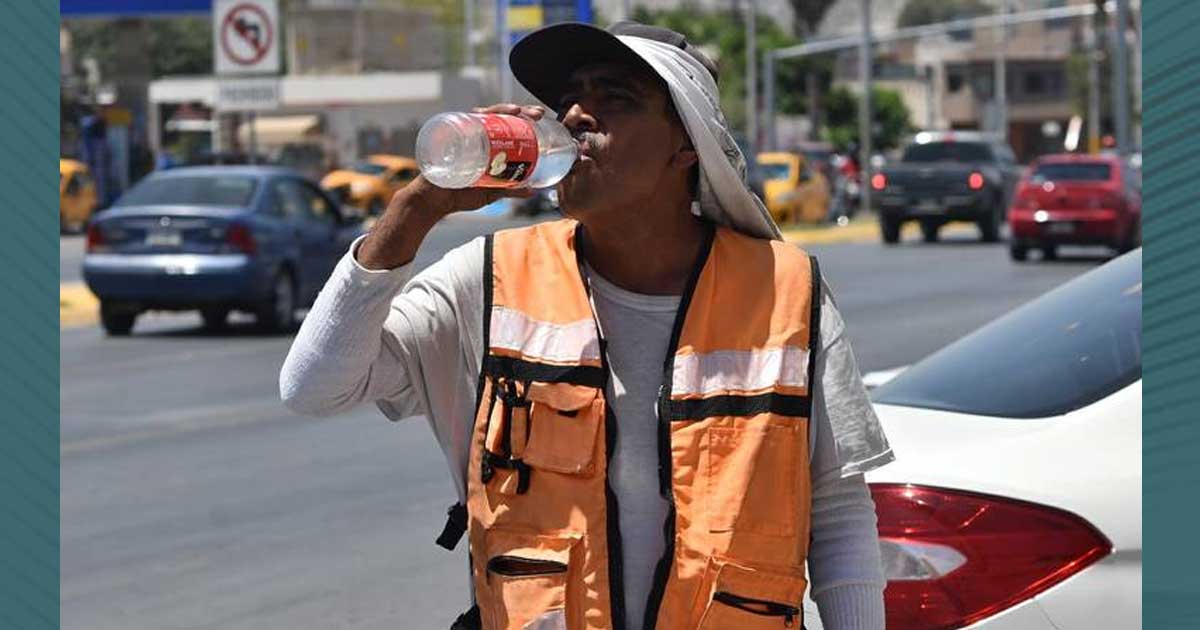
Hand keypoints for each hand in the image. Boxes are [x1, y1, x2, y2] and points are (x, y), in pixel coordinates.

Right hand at [356, 104, 546, 269]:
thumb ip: (511, 189)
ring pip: (484, 113)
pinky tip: (485, 112)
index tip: (541, 116)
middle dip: (520, 110)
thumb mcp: (491, 192)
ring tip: (518, 111)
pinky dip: (473, 116)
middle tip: (537, 114)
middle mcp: (474, 134)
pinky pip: (460, 121)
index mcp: (486, 144)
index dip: (525, 117)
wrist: (432, 203)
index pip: (507, 124)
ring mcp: (460, 133)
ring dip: (502, 108)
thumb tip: (534, 191)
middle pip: (499, 114)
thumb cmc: (458, 196)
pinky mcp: (447, 136)